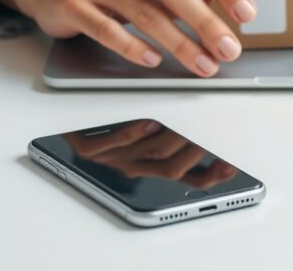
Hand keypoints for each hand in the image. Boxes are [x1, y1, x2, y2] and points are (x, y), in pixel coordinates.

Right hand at [0, 0, 256, 76]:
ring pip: (145, 13)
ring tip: (204, 64)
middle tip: (230, 49)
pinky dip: (132, 47)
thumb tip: (224, 3)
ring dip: (180, 43)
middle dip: (207, 22)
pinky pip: (107, 30)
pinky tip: (152, 60)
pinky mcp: (72, 5)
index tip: (247, 13)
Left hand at [64, 120, 237, 188]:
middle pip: (172, 167)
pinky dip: (132, 134)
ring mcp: (111, 158)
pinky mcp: (87, 148)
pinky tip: (147, 120)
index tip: (229, 166)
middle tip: (212, 133)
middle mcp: (132, 165)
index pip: (187, 178)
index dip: (210, 176)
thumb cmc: (109, 116)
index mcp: (149, 165)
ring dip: (169, 139)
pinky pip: (113, 146)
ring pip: (147, 156)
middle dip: (196, 150)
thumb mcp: (151, 125)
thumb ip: (179, 131)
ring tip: (187, 123)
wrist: (63, 114)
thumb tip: (212, 127)